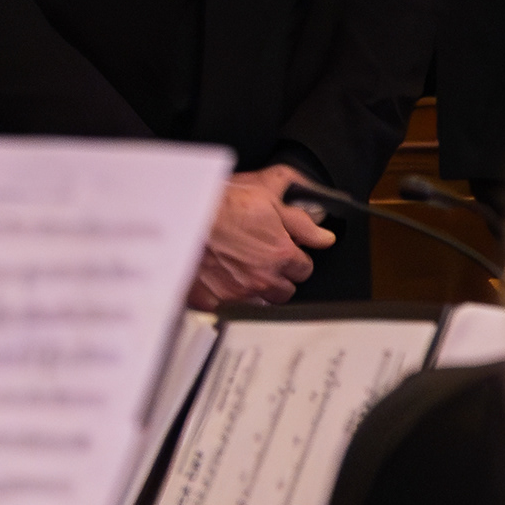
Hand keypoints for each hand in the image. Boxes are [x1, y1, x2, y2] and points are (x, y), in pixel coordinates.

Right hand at [191, 165, 334, 308]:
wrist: (181, 215)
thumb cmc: (221, 202)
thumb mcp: (269, 196)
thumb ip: (302, 221)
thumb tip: (324, 237)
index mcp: (280, 254)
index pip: (305, 269)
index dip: (296, 258)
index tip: (285, 251)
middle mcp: (262, 279)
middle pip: (286, 291)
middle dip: (280, 277)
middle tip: (264, 260)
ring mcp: (237, 293)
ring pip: (261, 302)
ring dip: (257, 290)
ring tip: (243, 270)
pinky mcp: (213, 302)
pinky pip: (230, 308)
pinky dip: (228, 296)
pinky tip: (221, 279)